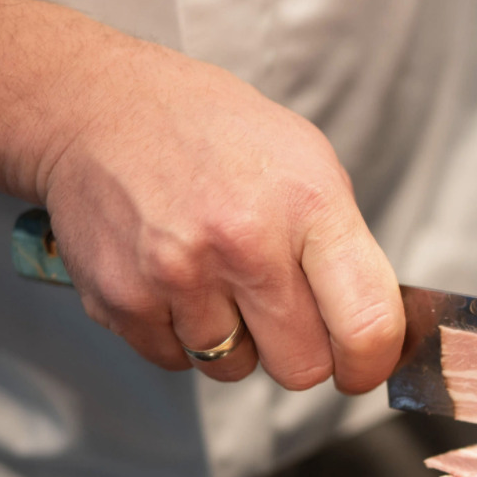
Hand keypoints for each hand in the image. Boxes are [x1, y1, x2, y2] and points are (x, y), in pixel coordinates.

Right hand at [39, 36, 404, 392]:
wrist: (101, 106)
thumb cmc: (217, 135)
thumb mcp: (309, 163)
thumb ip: (345, 249)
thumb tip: (374, 334)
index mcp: (308, 206)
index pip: (365, 325)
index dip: (370, 362)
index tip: (362, 365)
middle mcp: (244, 244)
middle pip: (302, 368)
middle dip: (300, 350)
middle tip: (282, 309)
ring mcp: (177, 276)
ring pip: (234, 370)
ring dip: (234, 340)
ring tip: (216, 275)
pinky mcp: (121, 300)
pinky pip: (174, 361)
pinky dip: (178, 333)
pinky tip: (173, 277)